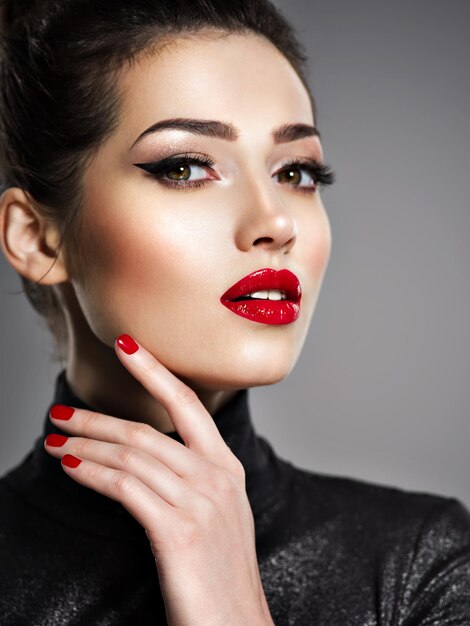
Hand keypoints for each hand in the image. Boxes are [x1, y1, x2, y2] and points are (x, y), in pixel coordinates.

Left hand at [44, 334, 273, 625]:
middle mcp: (216, 476)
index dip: (154, 371)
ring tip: (56, 439)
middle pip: (146, 430)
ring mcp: (200, 501)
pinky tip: (72, 467)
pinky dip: (93, 472)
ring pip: (131, 455)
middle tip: (61, 412)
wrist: (237, 625)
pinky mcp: (178, 530)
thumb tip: (145, 456)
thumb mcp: (218, 512)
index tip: (127, 345)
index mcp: (227, 466)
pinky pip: (125, 487)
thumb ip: (192, 478)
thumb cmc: (220, 571)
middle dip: (97, 417)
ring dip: (86, 444)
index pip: (188, 404)